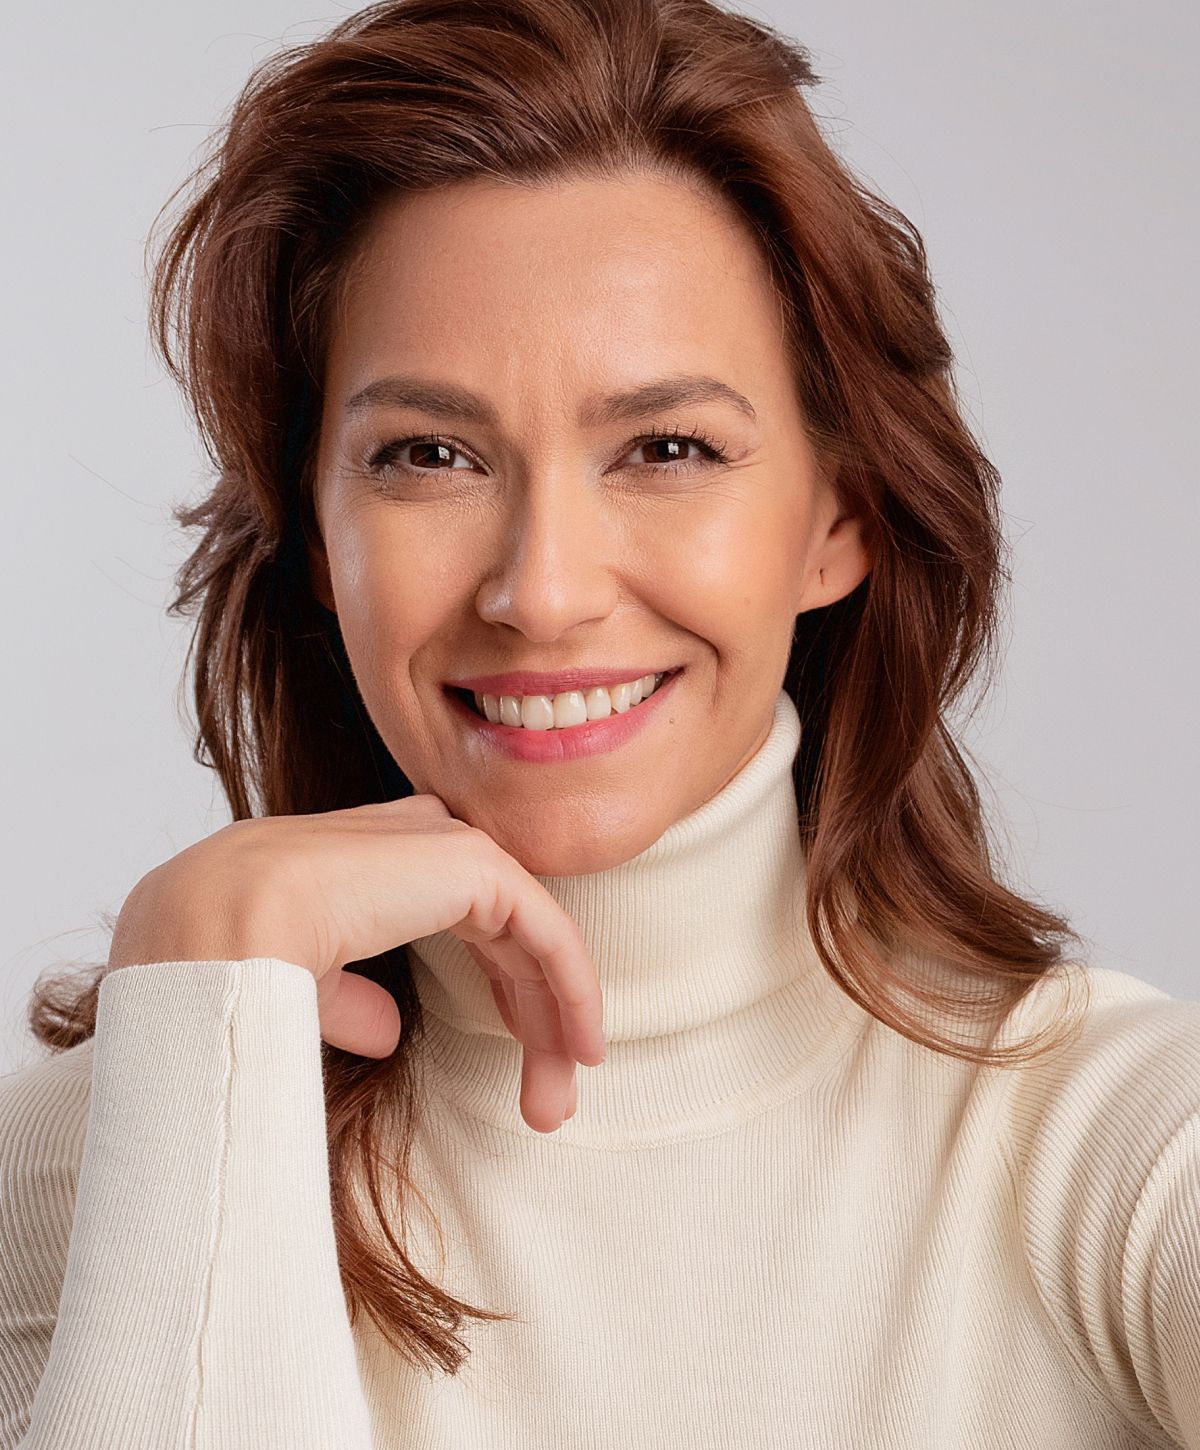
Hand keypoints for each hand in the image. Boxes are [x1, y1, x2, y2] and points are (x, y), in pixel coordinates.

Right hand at [106, 795, 604, 1131]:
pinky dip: (573, 989)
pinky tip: (580, 1048)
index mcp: (369, 856)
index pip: (461, 912)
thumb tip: (386, 1030)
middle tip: (547, 1102)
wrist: (215, 928)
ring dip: (554, 1019)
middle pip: (503, 929)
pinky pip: (547, 931)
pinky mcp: (475, 865)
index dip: (497, 984)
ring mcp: (445, 845)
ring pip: (530, 935)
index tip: (516, 1054)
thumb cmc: (232, 957)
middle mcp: (415, 839)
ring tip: (558, 1100)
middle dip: (532, 1016)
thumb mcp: (299, 983)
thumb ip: (348, 995)